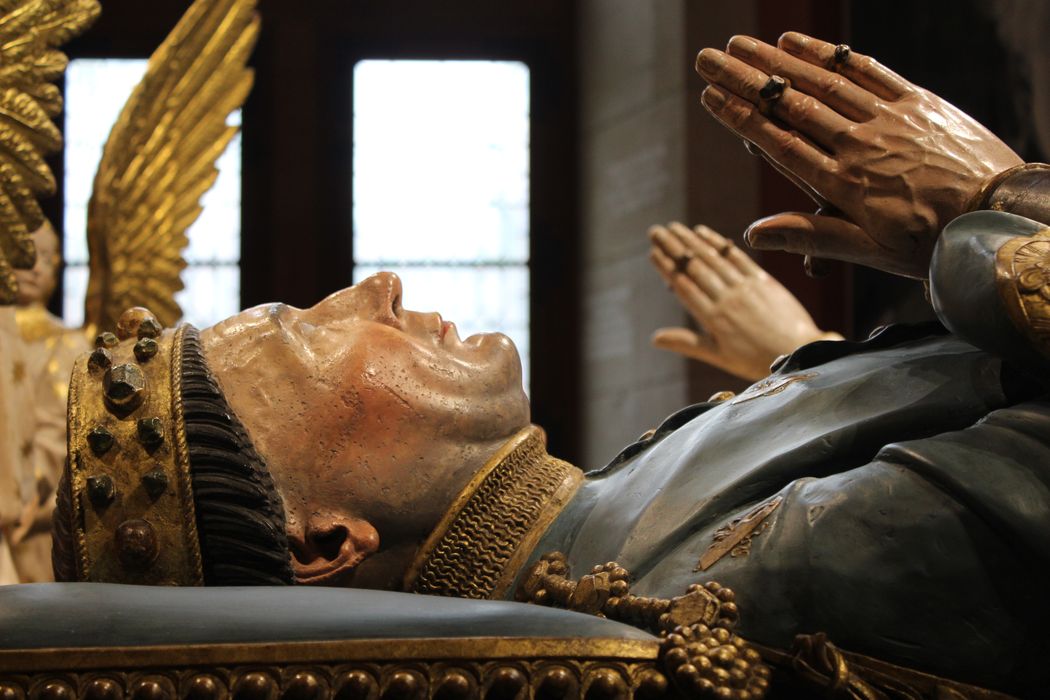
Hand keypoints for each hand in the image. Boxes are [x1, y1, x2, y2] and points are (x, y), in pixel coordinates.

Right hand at [648, 222, 839, 380]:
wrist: (800, 354)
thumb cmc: (757, 360)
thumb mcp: (719, 356)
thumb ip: (687, 343)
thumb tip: (655, 338)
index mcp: (713, 319)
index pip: (683, 286)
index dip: (666, 267)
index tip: (652, 252)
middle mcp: (727, 299)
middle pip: (694, 268)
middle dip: (673, 247)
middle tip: (656, 231)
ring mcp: (745, 287)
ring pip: (713, 259)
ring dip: (691, 240)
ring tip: (674, 227)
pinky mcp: (763, 280)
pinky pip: (736, 257)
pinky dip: (718, 243)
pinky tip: (704, 232)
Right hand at [695, 33, 1023, 277]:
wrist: (1001, 218)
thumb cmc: (933, 243)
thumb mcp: (870, 251)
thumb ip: (810, 237)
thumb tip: (752, 235)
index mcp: (842, 184)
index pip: (778, 143)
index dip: (740, 119)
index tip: (709, 97)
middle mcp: (858, 144)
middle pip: (790, 106)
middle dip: (744, 80)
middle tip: (708, 59)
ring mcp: (887, 119)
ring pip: (822, 83)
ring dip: (776, 61)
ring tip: (740, 44)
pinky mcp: (916, 102)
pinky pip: (865, 71)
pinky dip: (828, 55)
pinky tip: (797, 43)